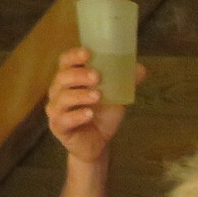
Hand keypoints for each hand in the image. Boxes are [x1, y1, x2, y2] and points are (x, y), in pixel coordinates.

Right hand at [45, 46, 138, 164]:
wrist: (98, 143)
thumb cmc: (102, 114)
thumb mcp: (116, 96)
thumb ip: (125, 82)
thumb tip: (141, 69)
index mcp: (70, 78)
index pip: (65, 61)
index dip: (74, 56)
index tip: (88, 53)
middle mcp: (58, 91)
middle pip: (62, 77)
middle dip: (79, 75)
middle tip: (97, 76)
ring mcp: (56, 109)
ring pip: (62, 98)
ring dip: (80, 95)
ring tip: (98, 96)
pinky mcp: (58, 127)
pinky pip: (63, 119)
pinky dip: (77, 115)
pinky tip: (89, 114)